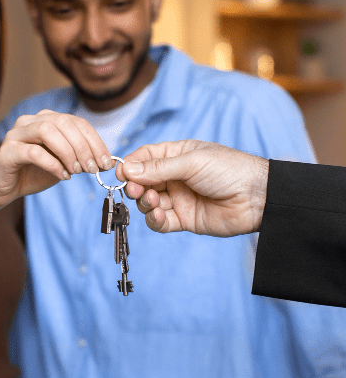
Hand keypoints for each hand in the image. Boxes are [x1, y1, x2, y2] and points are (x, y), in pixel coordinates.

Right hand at [0, 110, 111, 208]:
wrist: (3, 189)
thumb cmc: (33, 173)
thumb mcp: (62, 163)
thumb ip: (78, 157)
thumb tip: (104, 161)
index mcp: (46, 119)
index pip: (76, 122)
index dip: (95, 141)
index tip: (105, 162)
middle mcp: (30, 121)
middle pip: (64, 122)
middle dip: (83, 146)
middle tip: (92, 168)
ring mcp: (16, 133)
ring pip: (48, 131)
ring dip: (68, 152)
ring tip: (76, 171)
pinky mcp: (7, 150)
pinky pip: (33, 152)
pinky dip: (53, 164)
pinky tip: (62, 176)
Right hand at [115, 140, 268, 236]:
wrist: (258, 198)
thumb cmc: (230, 170)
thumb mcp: (191, 162)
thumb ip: (158, 168)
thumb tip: (127, 169)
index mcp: (177, 156)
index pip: (145, 158)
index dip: (130, 165)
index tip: (120, 174)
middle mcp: (175, 176)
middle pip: (143, 181)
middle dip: (135, 186)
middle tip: (134, 190)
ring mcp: (179, 198)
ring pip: (149, 202)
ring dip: (145, 202)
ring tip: (153, 201)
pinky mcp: (185, 219)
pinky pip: (161, 221)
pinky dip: (154, 219)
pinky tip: (158, 214)